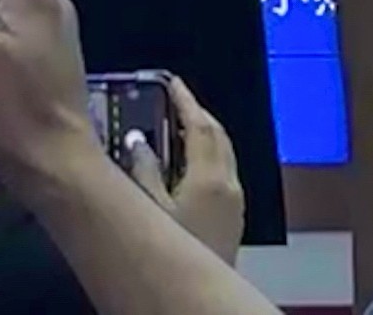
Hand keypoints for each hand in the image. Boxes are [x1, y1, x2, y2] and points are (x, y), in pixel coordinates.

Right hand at [123, 77, 248, 266]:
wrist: (201, 292)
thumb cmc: (175, 248)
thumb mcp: (150, 207)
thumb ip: (143, 169)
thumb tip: (137, 139)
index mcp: (211, 177)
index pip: (201, 125)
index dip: (185, 99)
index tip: (171, 81)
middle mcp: (230, 184)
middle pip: (218, 136)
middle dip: (197, 113)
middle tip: (173, 99)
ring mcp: (235, 202)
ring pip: (223, 153)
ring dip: (204, 134)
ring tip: (176, 125)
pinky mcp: (233, 217)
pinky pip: (223, 170)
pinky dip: (208, 155)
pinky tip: (187, 163)